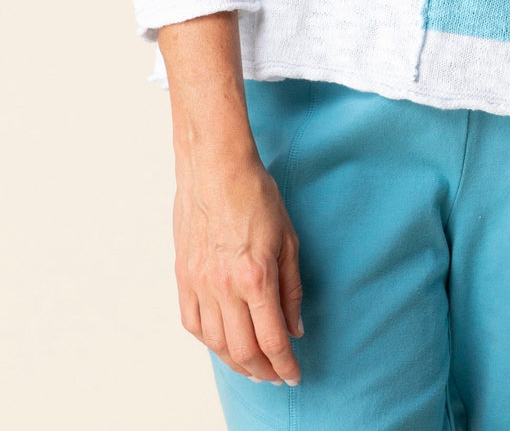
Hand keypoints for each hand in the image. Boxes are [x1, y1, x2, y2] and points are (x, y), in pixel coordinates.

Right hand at [172, 149, 303, 385]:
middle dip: (262, 371)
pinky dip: (209, 341)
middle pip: (243, 350)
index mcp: (256, 276)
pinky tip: (222, 343)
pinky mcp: (183, 276)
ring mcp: (199, 283)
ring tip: (252, 366)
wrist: (216, 167)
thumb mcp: (288, 239)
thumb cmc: (256, 194)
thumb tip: (295, 328)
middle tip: (275, 375)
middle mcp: (225, 287)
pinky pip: (192, 323)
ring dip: (236, 362)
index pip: (272, 339)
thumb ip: (292, 289)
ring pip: (216, 343)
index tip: (294, 374)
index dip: (285, 365)